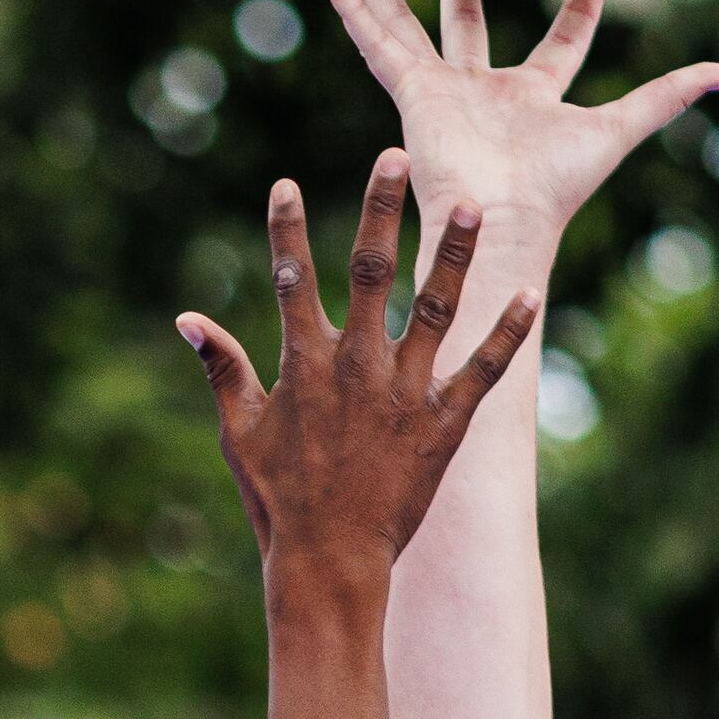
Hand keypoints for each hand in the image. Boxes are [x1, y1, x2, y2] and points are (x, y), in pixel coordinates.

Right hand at [176, 156, 535, 578]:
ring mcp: (405, 392)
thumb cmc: (278, 500)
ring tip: (473, 205)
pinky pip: (485, 369)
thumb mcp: (239, 434)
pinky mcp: (446, 423)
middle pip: (373, 270)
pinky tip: (531, 292)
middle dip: (382, 209)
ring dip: (454, 253)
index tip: (285, 184)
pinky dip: (507, 332)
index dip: (287, 229)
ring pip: (435, 307)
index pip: (292, 279)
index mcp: (305, 364)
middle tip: (395, 156)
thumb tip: (188, 318)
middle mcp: (357, 366)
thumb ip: (222, 369)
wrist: (328, 562)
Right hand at [317, 0, 718, 228]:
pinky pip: (376, 40)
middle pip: (463, 22)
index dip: (576, 19)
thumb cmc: (558, 186)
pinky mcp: (410, 91)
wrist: (501, 219)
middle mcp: (480, 90)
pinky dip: (352, 8)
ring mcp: (440, 89)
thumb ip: (668, 96)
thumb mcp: (622, 127)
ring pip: (404, 22)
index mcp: (532, 98)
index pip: (557, 50)